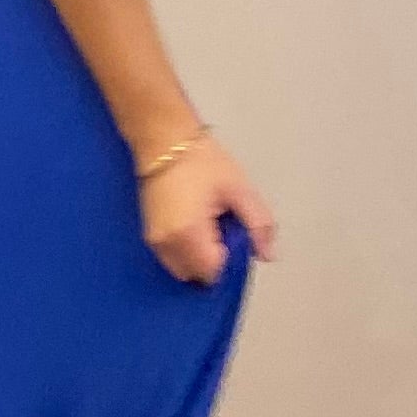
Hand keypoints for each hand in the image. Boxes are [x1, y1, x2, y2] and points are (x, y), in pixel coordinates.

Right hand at [138, 134, 276, 284]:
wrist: (163, 140)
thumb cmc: (202, 161)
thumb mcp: (239, 189)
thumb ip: (258, 225)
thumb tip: (268, 255)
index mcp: (189, 235)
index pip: (214, 273)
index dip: (229, 260)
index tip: (233, 235)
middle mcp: (167, 245)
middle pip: (196, 276)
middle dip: (212, 262)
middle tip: (220, 229)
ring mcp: (154, 241)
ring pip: (182, 270)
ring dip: (198, 258)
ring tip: (206, 225)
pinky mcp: (148, 235)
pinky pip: (170, 258)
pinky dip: (185, 251)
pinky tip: (193, 225)